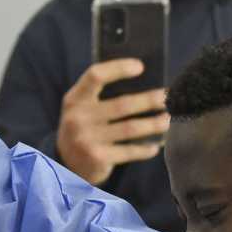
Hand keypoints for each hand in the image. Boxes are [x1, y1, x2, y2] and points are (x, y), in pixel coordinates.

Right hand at [56, 59, 169, 184]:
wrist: (64, 166)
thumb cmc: (82, 128)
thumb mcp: (81, 109)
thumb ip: (100, 96)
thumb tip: (142, 84)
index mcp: (75, 99)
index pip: (96, 76)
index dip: (118, 69)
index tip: (140, 66)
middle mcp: (79, 118)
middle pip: (122, 104)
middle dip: (149, 100)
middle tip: (167, 97)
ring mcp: (88, 139)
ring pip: (130, 128)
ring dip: (154, 124)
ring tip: (168, 120)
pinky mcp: (98, 158)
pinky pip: (129, 151)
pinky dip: (145, 149)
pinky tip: (155, 146)